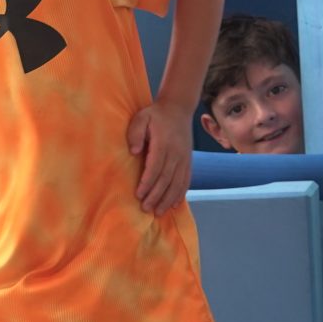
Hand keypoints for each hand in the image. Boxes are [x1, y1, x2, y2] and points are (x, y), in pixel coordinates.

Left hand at [126, 101, 192, 215]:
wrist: (178, 109)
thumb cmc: (156, 115)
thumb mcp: (141, 117)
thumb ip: (135, 132)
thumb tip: (134, 151)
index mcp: (163, 143)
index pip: (155, 167)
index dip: (147, 183)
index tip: (139, 194)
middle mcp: (176, 153)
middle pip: (166, 179)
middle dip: (156, 196)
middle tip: (146, 208)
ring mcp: (184, 158)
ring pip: (177, 183)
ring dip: (168, 199)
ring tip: (159, 212)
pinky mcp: (188, 161)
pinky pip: (186, 180)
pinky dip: (180, 194)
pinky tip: (174, 204)